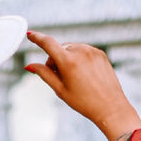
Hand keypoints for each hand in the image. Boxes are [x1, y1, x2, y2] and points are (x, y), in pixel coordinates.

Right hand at [24, 32, 140, 140]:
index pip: (48, 44)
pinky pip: (83, 51)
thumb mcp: (60, 90)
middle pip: (59, 50)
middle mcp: (80, 51)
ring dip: (67, 59)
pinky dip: (79, 60)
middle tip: (60, 79)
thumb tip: (30, 66)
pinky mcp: (99, 52)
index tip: (30, 34)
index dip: (37, 38)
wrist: (110, 106)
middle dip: (55, 61)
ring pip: (71, 50)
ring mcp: (91, 51)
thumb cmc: (83, 102)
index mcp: (68, 62)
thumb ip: (44, 74)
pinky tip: (84, 75)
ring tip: (74, 78)